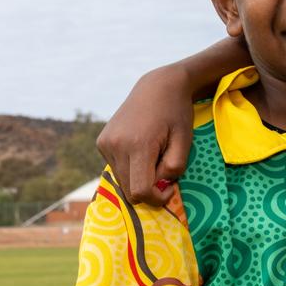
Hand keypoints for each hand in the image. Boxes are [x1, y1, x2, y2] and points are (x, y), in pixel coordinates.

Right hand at [96, 66, 194, 205]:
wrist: (158, 87)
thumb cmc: (177, 114)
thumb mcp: (185, 141)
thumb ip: (174, 167)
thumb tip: (159, 187)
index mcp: (138, 146)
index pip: (140, 191)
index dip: (157, 198)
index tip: (171, 188)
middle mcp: (115, 146)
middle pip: (129, 189)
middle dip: (149, 189)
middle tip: (166, 171)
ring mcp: (105, 144)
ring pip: (122, 180)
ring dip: (139, 177)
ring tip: (155, 156)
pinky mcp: (101, 142)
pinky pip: (116, 167)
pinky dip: (131, 167)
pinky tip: (142, 148)